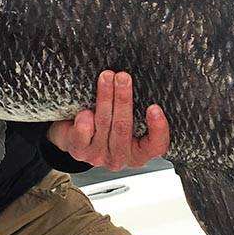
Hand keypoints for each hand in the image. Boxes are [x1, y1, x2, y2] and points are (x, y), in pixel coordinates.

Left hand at [46, 70, 170, 170]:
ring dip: (105, 98)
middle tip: (123, 77)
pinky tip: (85, 111)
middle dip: (123, 99)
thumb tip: (139, 81)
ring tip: (106, 77)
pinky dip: (85, 121)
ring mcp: (100, 156)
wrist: (75, 134)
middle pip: (124, 127)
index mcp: (139, 152)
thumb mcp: (126, 118)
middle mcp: (121, 157)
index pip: (156, 146)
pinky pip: (83, 135)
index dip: (158, 129)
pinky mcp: (80, 152)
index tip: (154, 107)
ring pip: (104, 124)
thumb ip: (136, 109)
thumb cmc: (107, 123)